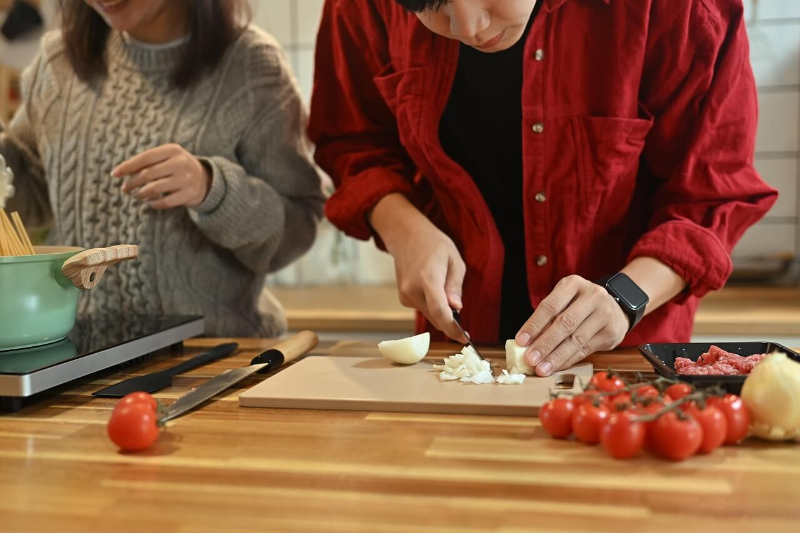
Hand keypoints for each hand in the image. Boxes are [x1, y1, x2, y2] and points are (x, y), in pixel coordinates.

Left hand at [112, 144, 210, 209]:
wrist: (205, 179)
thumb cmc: (176, 167)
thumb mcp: (166, 157)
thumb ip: (147, 162)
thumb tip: (121, 172)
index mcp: (173, 150)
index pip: (144, 158)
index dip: (127, 166)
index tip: (114, 174)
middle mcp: (181, 163)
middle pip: (148, 174)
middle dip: (132, 183)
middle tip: (124, 189)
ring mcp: (186, 179)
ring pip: (154, 189)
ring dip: (140, 194)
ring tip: (136, 196)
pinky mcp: (189, 194)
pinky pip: (165, 202)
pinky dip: (154, 204)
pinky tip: (150, 203)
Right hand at [370, 194, 466, 341]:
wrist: (406, 236)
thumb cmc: (434, 244)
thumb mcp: (454, 260)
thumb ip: (455, 286)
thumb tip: (456, 308)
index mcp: (428, 277)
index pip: (440, 311)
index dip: (453, 328)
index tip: (465, 338)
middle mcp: (412, 289)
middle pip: (435, 317)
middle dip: (450, 322)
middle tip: (463, 323)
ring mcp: (405, 295)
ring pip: (429, 315)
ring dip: (441, 312)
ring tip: (445, 291)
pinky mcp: (403, 298)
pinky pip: (423, 309)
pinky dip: (432, 306)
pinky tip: (433, 289)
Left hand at [515, 275, 628, 375]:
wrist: (615, 307)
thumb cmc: (579, 305)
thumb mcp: (564, 301)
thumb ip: (547, 318)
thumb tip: (526, 343)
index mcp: (573, 284)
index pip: (550, 306)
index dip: (534, 325)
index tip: (521, 341)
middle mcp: (592, 296)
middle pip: (564, 323)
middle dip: (545, 344)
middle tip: (530, 359)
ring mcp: (605, 314)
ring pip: (576, 340)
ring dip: (556, 357)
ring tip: (541, 368)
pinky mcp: (611, 332)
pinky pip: (585, 350)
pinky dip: (568, 360)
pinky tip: (556, 367)